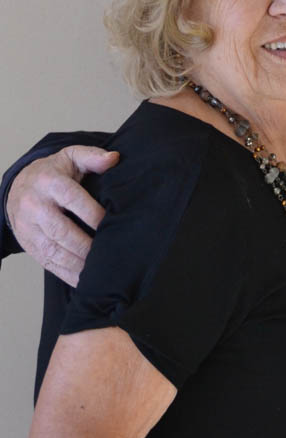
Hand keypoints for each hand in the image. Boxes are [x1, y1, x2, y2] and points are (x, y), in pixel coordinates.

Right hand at [7, 146, 118, 285]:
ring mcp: (28, 227)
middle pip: (60, 230)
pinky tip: (84, 281)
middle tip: (108, 254)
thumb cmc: (54, 172)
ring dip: (77, 264)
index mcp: (49, 182)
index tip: (111, 224)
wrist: (19, 185)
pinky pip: (46, 261)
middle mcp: (35, 206)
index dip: (92, 213)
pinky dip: (66, 274)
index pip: (72, 199)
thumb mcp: (71, 157)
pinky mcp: (28, 243)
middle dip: (85, 245)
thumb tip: (114, 158)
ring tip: (99, 272)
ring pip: (52, 249)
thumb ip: (92, 156)